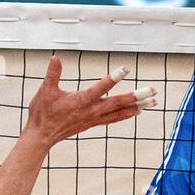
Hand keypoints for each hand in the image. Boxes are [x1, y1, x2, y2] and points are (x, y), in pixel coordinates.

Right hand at [24, 57, 157, 146]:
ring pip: (120, 112)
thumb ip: (52, 74)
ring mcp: (94, 118)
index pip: (101, 87)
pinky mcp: (93, 123)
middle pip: (118, 102)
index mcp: (81, 101)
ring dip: (138, 106)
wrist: (41, 136)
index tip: (126, 69)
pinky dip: (127, 114)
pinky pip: (115, 119)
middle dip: (137, 96)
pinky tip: (138, 111)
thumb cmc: (42, 113)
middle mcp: (91, 110)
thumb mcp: (45, 91)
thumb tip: (55, 58)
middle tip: (153, 90)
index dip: (113, 78)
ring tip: (154, 101)